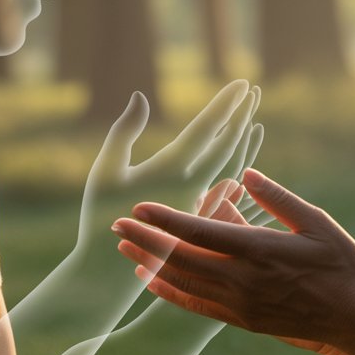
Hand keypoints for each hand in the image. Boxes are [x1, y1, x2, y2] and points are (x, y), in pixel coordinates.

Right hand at [75, 81, 262, 259]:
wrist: (111, 271)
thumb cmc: (101, 215)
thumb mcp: (106, 170)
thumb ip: (124, 131)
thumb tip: (140, 96)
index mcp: (172, 170)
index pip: (208, 129)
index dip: (226, 105)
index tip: (243, 83)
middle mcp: (194, 186)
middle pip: (227, 144)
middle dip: (240, 115)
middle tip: (252, 90)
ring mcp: (201, 204)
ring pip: (232, 166)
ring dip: (243, 140)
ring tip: (253, 117)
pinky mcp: (200, 219)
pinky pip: (228, 188)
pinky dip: (238, 168)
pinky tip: (243, 161)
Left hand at [113, 169, 354, 349]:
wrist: (353, 320)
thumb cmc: (340, 265)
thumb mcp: (317, 223)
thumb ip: (279, 198)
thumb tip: (245, 174)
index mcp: (259, 251)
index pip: (201, 233)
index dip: (166, 220)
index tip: (139, 208)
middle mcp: (242, 279)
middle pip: (181, 258)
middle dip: (146, 241)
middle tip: (116, 226)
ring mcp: (239, 303)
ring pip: (183, 282)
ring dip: (149, 265)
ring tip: (123, 250)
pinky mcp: (239, 319)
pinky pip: (195, 304)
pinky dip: (168, 292)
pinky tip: (149, 281)